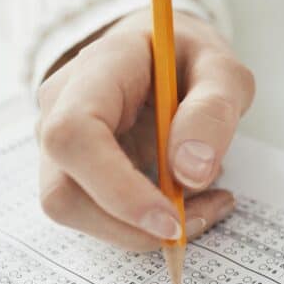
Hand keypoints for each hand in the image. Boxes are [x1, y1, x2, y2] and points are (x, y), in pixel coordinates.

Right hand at [36, 9, 254, 250]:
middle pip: (63, 192)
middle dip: (133, 225)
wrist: (166, 54)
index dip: (117, 189)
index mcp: (96, 69)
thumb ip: (213, 111)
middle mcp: (60, 108)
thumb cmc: (191, 59)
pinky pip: (97, 214)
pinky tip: (191, 204)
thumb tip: (191, 173)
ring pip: (76, 212)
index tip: (171, 219)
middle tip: (202, 216)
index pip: (75, 135)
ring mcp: (60, 145)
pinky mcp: (74, 172)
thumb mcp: (223, 71)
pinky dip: (145, 225)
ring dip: (142, 230)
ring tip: (207, 205)